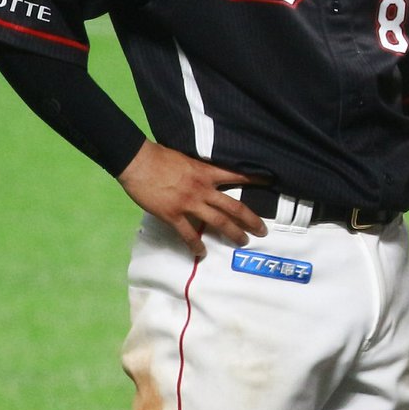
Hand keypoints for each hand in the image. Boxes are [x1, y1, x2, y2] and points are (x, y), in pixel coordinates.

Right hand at [117, 140, 267, 258]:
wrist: (138, 161)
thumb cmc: (160, 156)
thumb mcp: (188, 158)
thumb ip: (200, 169)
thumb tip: (208, 175)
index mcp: (206, 172)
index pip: (237, 175)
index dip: (255, 180)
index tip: (270, 183)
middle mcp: (203, 189)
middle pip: (233, 207)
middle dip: (250, 220)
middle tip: (262, 230)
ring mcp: (189, 203)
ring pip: (217, 222)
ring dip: (233, 233)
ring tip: (243, 241)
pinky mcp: (173, 215)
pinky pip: (188, 234)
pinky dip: (196, 245)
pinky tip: (202, 253)